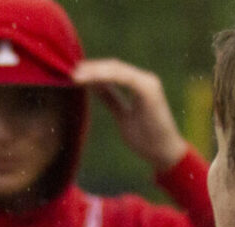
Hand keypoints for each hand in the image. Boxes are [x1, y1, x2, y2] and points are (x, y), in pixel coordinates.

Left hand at [73, 58, 189, 171]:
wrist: (163, 152)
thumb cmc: (146, 137)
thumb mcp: (122, 115)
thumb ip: (111, 98)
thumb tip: (94, 86)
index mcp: (139, 85)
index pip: (113, 71)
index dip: (93, 70)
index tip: (74, 74)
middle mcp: (144, 80)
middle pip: (114, 67)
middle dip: (91, 68)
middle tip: (70, 73)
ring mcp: (148, 83)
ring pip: (117, 70)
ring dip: (95, 71)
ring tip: (76, 76)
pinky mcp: (148, 91)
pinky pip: (124, 78)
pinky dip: (106, 77)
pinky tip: (91, 80)